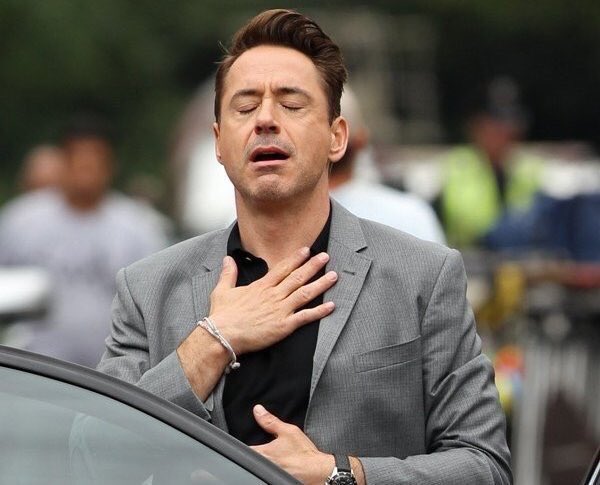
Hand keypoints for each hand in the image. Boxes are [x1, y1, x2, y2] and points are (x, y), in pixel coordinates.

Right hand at [210, 247, 337, 354]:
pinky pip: (305, 317)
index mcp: (261, 287)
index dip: (296, 258)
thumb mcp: (222, 290)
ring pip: (305, 294)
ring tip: (334, 276)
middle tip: (326, 257)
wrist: (222, 335)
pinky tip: (331, 306)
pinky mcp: (283, 326)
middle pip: (297, 277)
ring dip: (320, 284)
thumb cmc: (222, 316)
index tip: (307, 250)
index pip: (282, 268)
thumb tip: (227, 259)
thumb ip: (228, 274)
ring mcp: (280, 310)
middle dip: (313, 266)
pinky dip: (319, 311)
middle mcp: (273, 296)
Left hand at [250, 405, 333, 484]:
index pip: (245, 449)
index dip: (246, 443)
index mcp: (264, 453)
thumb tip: (258, 410)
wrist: (318, 470)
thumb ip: (270, 421)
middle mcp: (264, 465)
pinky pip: (268, 471)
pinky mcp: (276, 479)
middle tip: (267, 447)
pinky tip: (279, 463)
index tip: (250, 440)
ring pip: (260, 465)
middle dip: (255, 451)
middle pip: (252, 458)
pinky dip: (270, 466)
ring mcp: (270, 473)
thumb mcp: (288, 431)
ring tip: (274, 455)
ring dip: (263, 460)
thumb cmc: (304, 453)